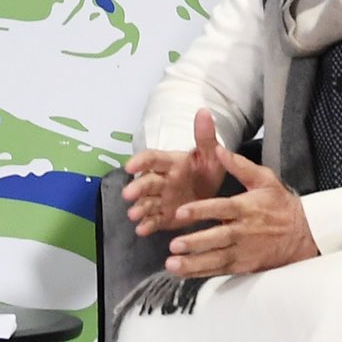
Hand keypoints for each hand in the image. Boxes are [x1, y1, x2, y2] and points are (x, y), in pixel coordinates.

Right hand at [122, 109, 227, 235]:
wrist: (212, 192)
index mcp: (170, 163)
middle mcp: (161, 180)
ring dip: (139, 208)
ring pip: (146, 202)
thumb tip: (203, 111)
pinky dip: (147, 225)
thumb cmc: (207, 170)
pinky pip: (153, 220)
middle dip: (136, 188)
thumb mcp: (212, 154)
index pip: (152, 159)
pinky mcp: (162, 216)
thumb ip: (205, 136)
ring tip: (134, 215)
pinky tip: (142, 229)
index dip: (140, 162)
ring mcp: (160, 199)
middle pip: (145, 182)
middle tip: (129, 195)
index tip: (130, 166)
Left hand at [165, 147, 319, 277]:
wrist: (304, 233)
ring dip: (194, 263)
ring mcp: (244, 250)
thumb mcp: (265, 180)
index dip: (201, 210)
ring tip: (173, 265)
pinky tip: (184, 273)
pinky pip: (220, 270)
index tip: (181, 212)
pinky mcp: (244, 265)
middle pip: (217, 237)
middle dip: (195, 242)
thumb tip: (219, 150)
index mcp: (247, 208)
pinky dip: (201, 273)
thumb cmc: (280, 205)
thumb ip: (240, 166)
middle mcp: (244, 231)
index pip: (221, 208)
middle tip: (174, 245)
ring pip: (216, 258)